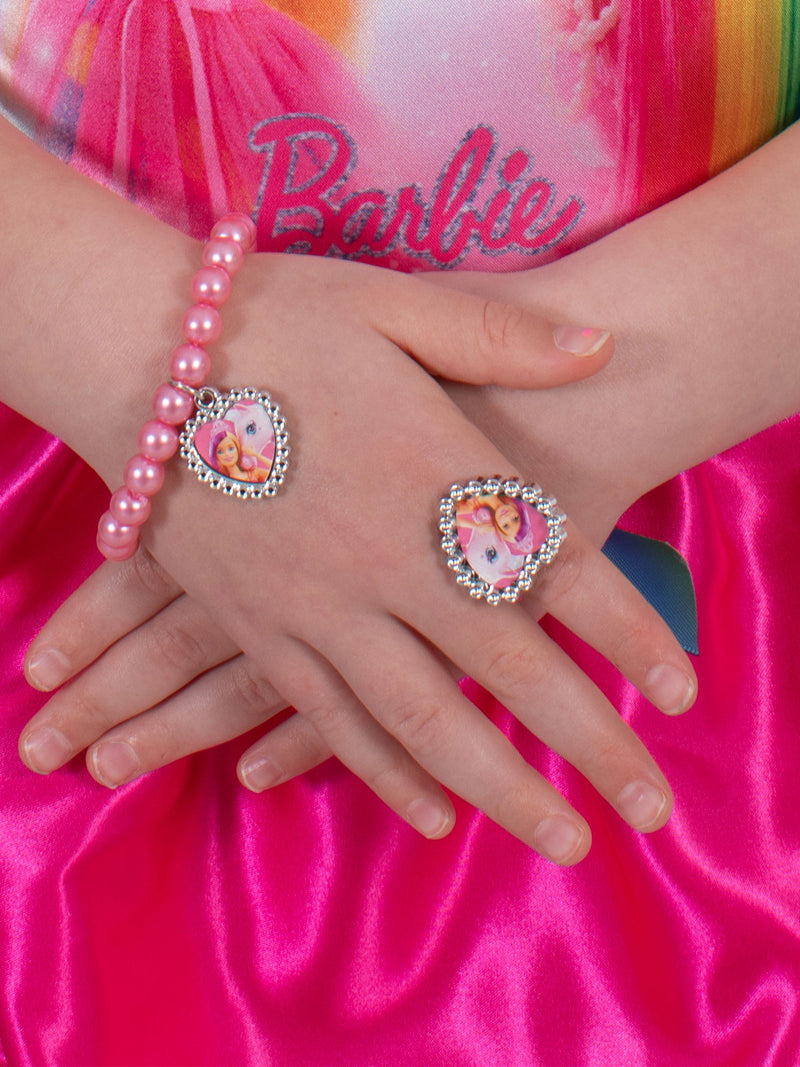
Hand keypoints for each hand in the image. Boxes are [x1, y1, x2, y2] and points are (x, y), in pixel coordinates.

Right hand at [20, 251, 694, 864]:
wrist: (131, 357)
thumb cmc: (270, 320)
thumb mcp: (392, 302)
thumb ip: (503, 335)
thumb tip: (605, 346)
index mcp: (432, 472)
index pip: (557, 567)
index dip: (630, 634)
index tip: (684, 692)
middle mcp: (384, 556)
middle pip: (505, 668)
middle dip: (588, 745)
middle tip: (650, 814)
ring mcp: (317, 605)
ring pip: (421, 721)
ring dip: (498, 790)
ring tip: (560, 842)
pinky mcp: (258, 629)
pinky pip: (328, 719)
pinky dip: (383, 774)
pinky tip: (432, 815)